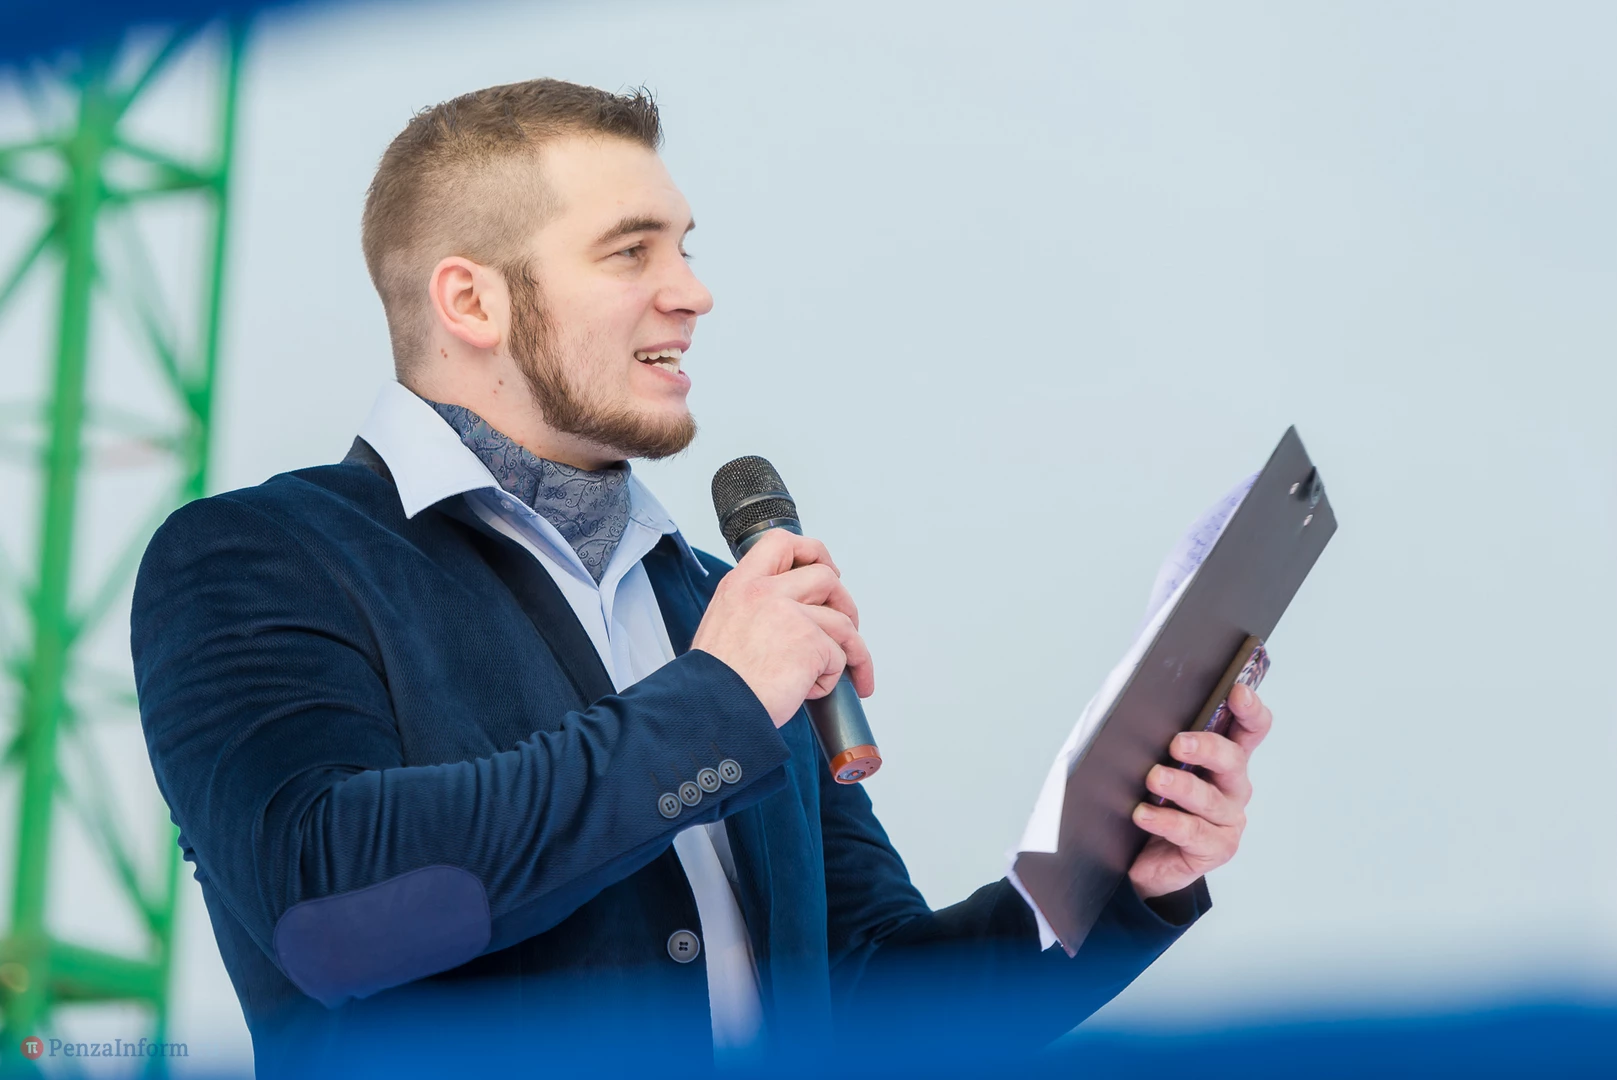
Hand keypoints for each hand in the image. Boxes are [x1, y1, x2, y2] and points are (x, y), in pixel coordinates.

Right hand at [689, 530, 874, 727]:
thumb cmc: (716, 681)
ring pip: (842, 622)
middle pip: (826, 577)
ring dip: (851, 651)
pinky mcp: (810, 643)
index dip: (813, 553)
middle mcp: (765, 592)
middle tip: (847, 626)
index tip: (826, 570)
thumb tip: (793, 614)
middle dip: (845, 603)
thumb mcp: (723, 624)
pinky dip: (830, 679)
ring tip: (846, 673)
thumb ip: (755, 609)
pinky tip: (808, 691)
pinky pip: (839, 657)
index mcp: (740, 584)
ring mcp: (791, 615)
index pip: (782, 543)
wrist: (712, 709)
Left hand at [1126, 683, 1272, 899]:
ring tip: (1154, 779)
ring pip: (1209, 798)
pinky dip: (1166, 821)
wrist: (1139, 859)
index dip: (1249, 709)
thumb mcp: (1146, 763)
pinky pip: (1193, 832)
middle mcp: (1232, 785)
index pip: (1250, 728)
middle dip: (1207, 747)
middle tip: (1177, 743)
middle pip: (1232, 759)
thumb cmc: (1145, 798)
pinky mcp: (1214, 849)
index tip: (1237, 691)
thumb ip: (1147, 734)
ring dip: (1181, 786)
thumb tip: (1125, 701)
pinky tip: (1143, 814)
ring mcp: (1227, 819)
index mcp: (1223, 757)